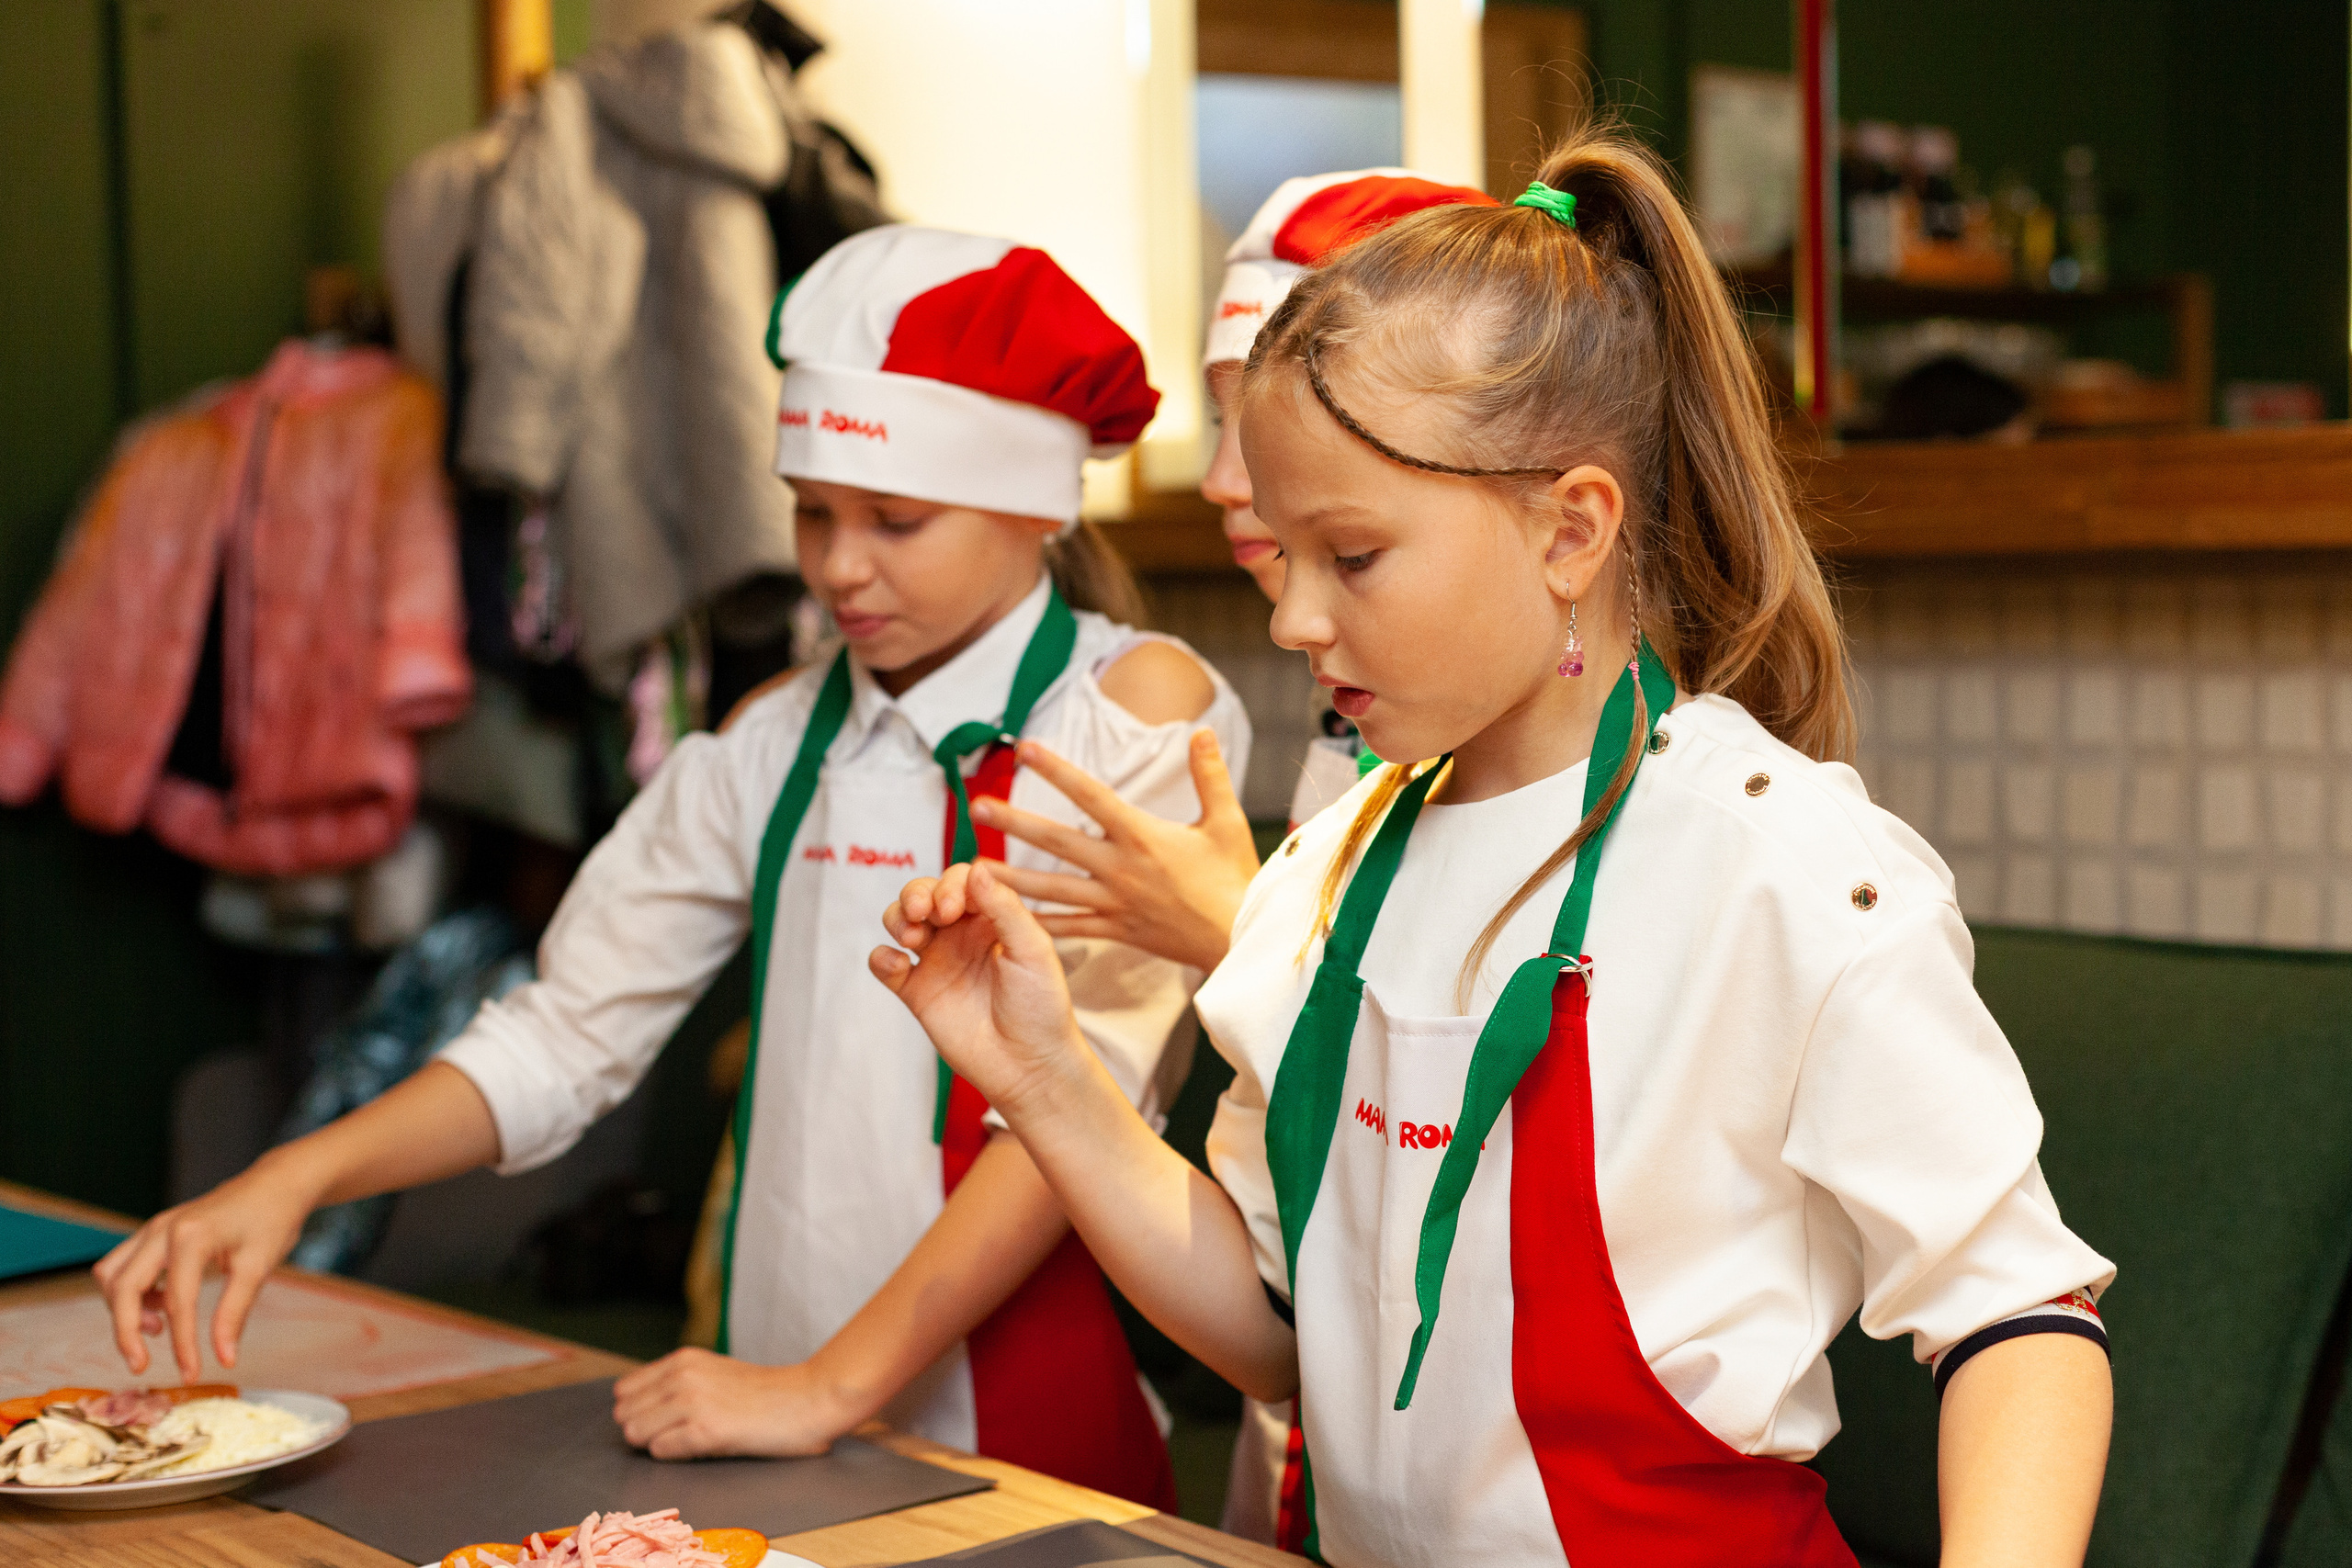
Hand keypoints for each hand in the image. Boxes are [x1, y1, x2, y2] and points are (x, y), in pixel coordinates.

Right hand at [91, 1154, 319, 1381]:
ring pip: (113, 1275)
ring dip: (124, 1308)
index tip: (191, 1374)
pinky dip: (130, 1291)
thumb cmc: (271, 1221)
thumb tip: (224, 1359)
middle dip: (126, 1332)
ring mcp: (154, 1227)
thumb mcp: (258, 1267)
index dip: (182, 1344)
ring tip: (159, 1329)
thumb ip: (235, 1314)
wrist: (276, 1185)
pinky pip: (123, 1265)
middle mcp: (163, 1229)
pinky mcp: (154, 1232)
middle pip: (124, 1288)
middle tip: (142, 1366)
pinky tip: (162, 1307)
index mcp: (191, 1236)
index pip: (177, 1301)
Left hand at [613, 1348, 853, 1458]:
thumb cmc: (763, 1394)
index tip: (661, 1419)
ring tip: (689, 1439)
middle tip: (676, 1433)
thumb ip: (675, 1383)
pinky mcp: (705, 1430)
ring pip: (636, 1433)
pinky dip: (674, 1454)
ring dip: (656, 1442)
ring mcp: (693, 1402)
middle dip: (643, 1429)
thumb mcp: (713, 1373)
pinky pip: (661, 1450)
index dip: (638, 1411)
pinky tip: (702, 1446)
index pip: (624, 1390)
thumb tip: (632, 1409)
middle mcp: (683, 1376)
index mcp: (683, 1359)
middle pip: (625, 1414)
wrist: (806, 1399)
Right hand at [871, 861, 1093, 1116]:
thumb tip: (977, 868)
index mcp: (992, 918)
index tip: (953, 909)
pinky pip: (885, 965)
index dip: (950, 884)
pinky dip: (881, 957)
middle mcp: (961, 934)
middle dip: (916, 893)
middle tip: (925, 913)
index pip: (961, 880)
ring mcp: (937, 962)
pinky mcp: (917, 992)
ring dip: (897, 918)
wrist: (1029, 1066)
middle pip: (924, 893)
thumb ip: (1004, 908)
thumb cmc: (1041, 1006)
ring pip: (901, 921)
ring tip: (912, 938)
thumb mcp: (1032, 950)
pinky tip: (896, 964)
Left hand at [970, 730, 1257, 970]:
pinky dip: (1036, 924)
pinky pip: (1068, 929)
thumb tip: (1202, 730)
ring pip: (1052, 890)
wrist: (1239, 941)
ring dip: (1011, 879)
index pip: (1091, 796)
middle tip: (977, 808)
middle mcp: (1120, 869)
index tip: (1025, 749)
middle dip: (1015, 824)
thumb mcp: (1227, 821)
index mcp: (1143, 836)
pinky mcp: (1114, 931)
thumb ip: (1209, 775)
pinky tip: (1005, 920)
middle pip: (1058, 842)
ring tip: (973, 870)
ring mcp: (1114, 903)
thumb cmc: (1234, 878)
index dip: (1057, 771)